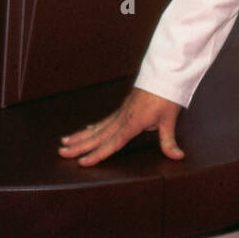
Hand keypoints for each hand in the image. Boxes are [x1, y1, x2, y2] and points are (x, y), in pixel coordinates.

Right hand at [58, 88, 183, 165]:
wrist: (165, 75)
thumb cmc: (166, 96)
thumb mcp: (170, 120)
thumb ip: (169, 141)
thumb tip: (177, 157)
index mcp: (132, 123)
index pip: (112, 143)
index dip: (97, 154)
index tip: (82, 162)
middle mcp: (122, 118)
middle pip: (97, 136)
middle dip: (79, 146)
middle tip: (61, 153)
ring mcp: (121, 112)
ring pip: (97, 127)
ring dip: (80, 136)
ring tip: (65, 142)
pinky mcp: (123, 108)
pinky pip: (104, 120)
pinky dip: (94, 127)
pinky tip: (87, 130)